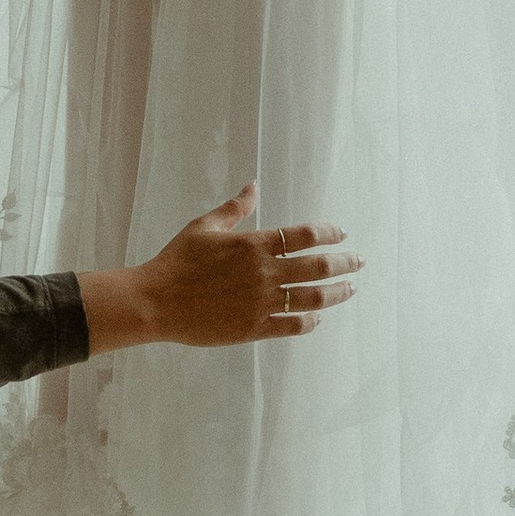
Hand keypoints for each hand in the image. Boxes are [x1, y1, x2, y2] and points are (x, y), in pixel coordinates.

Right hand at [77, 185, 361, 355]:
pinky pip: (293, 326)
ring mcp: (261, 303)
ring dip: (337, 292)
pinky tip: (317, 317)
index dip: (328, 233)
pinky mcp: (254, 328)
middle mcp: (264, 273)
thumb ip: (235, 209)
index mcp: (253, 245)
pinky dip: (311, 321)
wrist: (155, 302)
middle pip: (319, 267)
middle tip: (359, 261)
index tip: (341, 233)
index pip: (304, 235)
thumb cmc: (177, 260)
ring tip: (350, 289)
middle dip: (345, 263)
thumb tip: (254, 186)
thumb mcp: (204, 227)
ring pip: (313, 298)